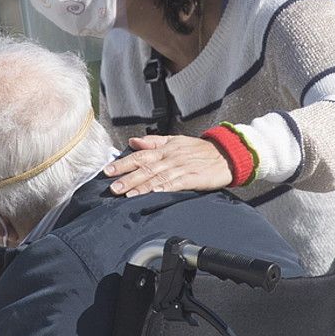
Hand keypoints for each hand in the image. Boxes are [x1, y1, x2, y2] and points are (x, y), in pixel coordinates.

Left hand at [103, 135, 232, 196]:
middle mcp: (170, 158)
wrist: (226, 154)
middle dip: (128, 178)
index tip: (108, 171)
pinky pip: (175, 184)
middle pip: (145, 168)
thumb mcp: (175, 140)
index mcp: (165, 149)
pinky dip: (163, 189)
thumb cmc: (199, 150)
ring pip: (158, 178)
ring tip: (127, 195)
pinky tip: (153, 195)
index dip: (123, 163)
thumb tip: (132, 141)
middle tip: (112, 187)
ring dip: (141, 186)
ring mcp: (181, 168)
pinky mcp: (193, 178)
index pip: (140, 155)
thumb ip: (153, 142)